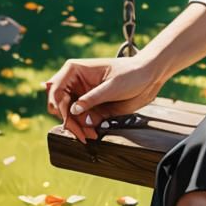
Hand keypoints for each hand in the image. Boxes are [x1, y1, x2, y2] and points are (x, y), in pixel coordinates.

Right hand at [43, 56, 164, 142]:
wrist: (149, 77)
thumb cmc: (132, 73)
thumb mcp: (113, 86)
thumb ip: (92, 98)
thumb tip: (73, 110)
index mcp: (76, 70)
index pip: (56, 88)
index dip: (59, 105)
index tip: (69, 118)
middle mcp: (75, 82)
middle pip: (58, 104)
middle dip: (68, 120)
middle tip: (82, 132)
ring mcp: (82, 95)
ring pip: (68, 115)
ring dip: (76, 127)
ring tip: (90, 135)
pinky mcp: (90, 106)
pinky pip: (80, 120)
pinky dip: (83, 128)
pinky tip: (92, 133)